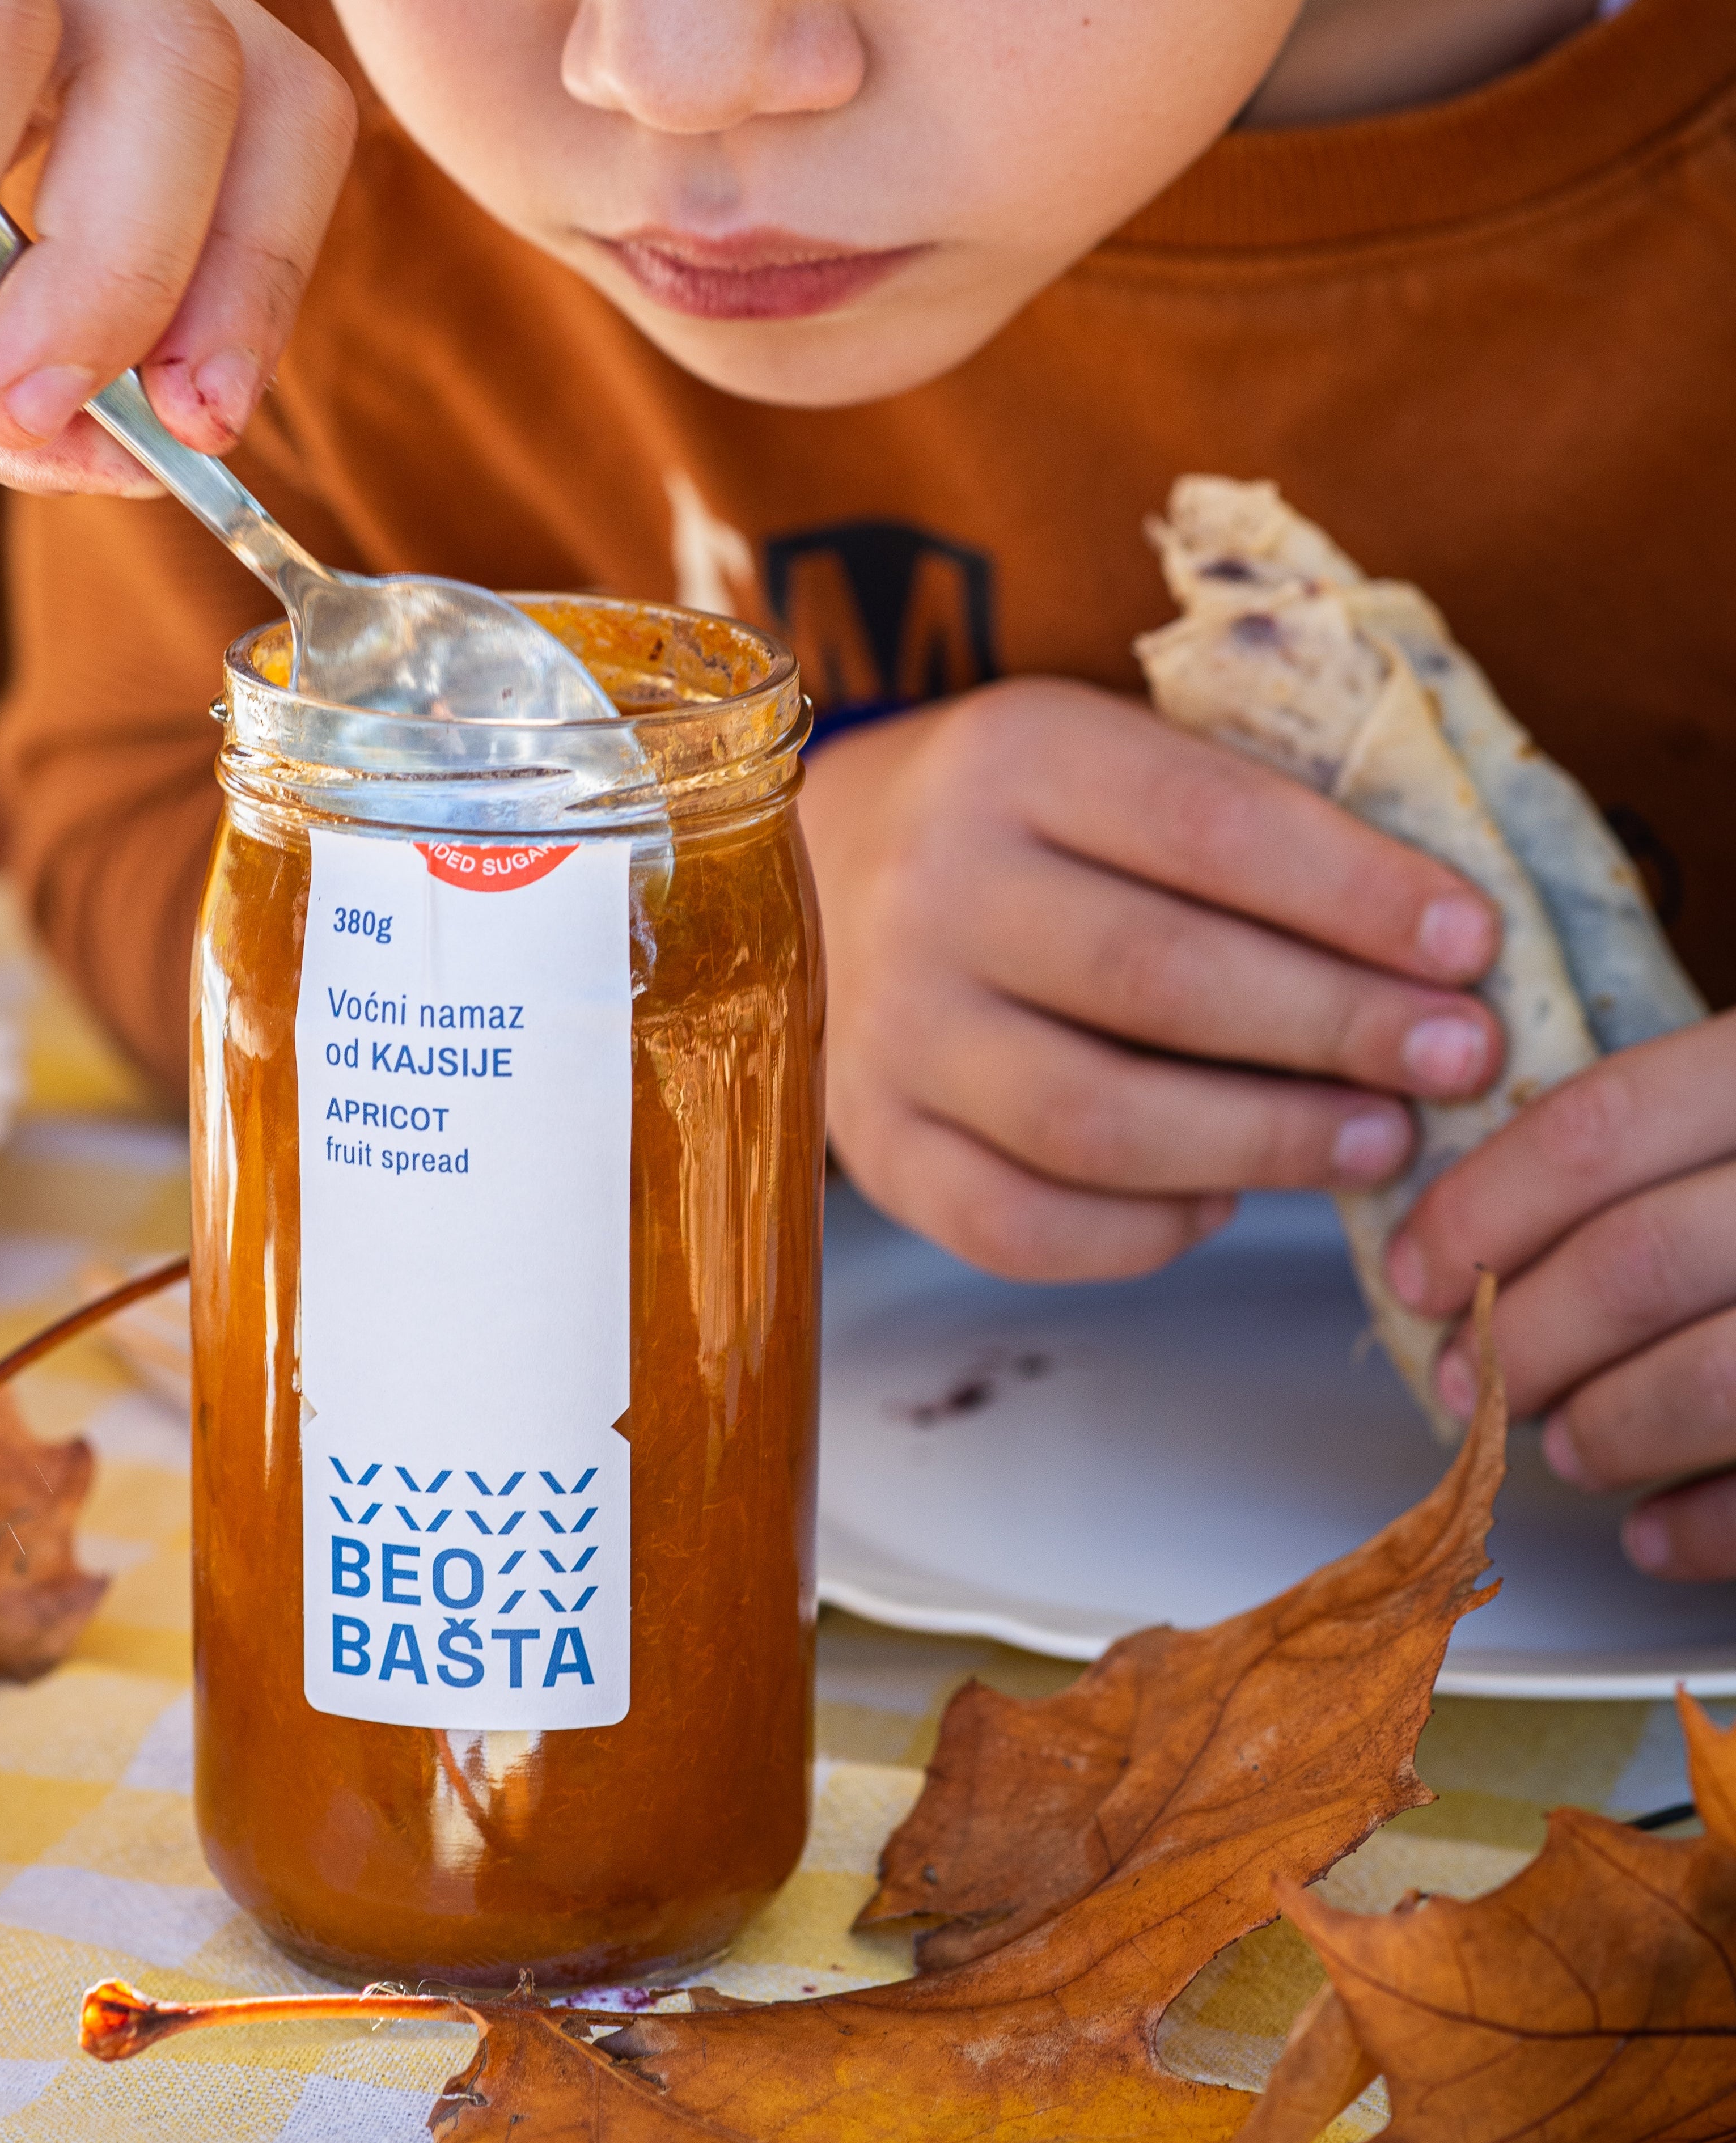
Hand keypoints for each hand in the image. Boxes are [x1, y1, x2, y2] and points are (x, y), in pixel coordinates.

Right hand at [800, 677, 1504, 1280]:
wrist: (822, 873)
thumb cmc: (1034, 827)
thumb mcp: (1119, 764)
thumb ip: (1249, 828)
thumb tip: (1434, 955)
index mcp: (1011, 757)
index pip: (1207, 825)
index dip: (1355, 894)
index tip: (1471, 945)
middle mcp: (929, 889)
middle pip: (1158, 978)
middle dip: (1336, 1027)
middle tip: (1459, 1059)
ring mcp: (889, 1028)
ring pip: (1091, 1120)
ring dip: (1262, 1143)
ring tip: (1377, 1143)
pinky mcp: (874, 1141)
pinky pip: (1016, 1225)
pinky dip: (1139, 1234)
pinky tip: (1219, 1202)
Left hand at [1388, 1014, 1735, 1580]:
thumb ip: (1673, 1148)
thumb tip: (1479, 1234)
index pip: (1603, 1126)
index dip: (1480, 1208)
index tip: (1412, 1269)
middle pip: (1639, 1261)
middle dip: (1522, 1338)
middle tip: (1470, 1378)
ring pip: (1717, 1377)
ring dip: (1608, 1429)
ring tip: (1565, 1447)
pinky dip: (1709, 1526)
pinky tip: (1656, 1532)